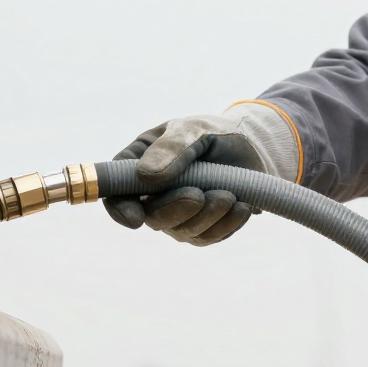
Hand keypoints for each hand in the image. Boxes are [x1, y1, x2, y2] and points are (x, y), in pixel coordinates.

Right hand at [104, 102, 299, 245]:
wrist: (250, 147)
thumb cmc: (214, 133)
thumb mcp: (194, 130)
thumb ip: (171, 148)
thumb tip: (145, 175)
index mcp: (138, 166)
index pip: (116, 194)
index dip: (121, 210)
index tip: (136, 218)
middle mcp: (153, 196)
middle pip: (152, 217)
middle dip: (176, 209)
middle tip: (199, 194)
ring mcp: (178, 215)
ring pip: (182, 230)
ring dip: (207, 216)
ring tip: (230, 195)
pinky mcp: (203, 228)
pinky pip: (209, 237)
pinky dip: (226, 224)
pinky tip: (242, 207)